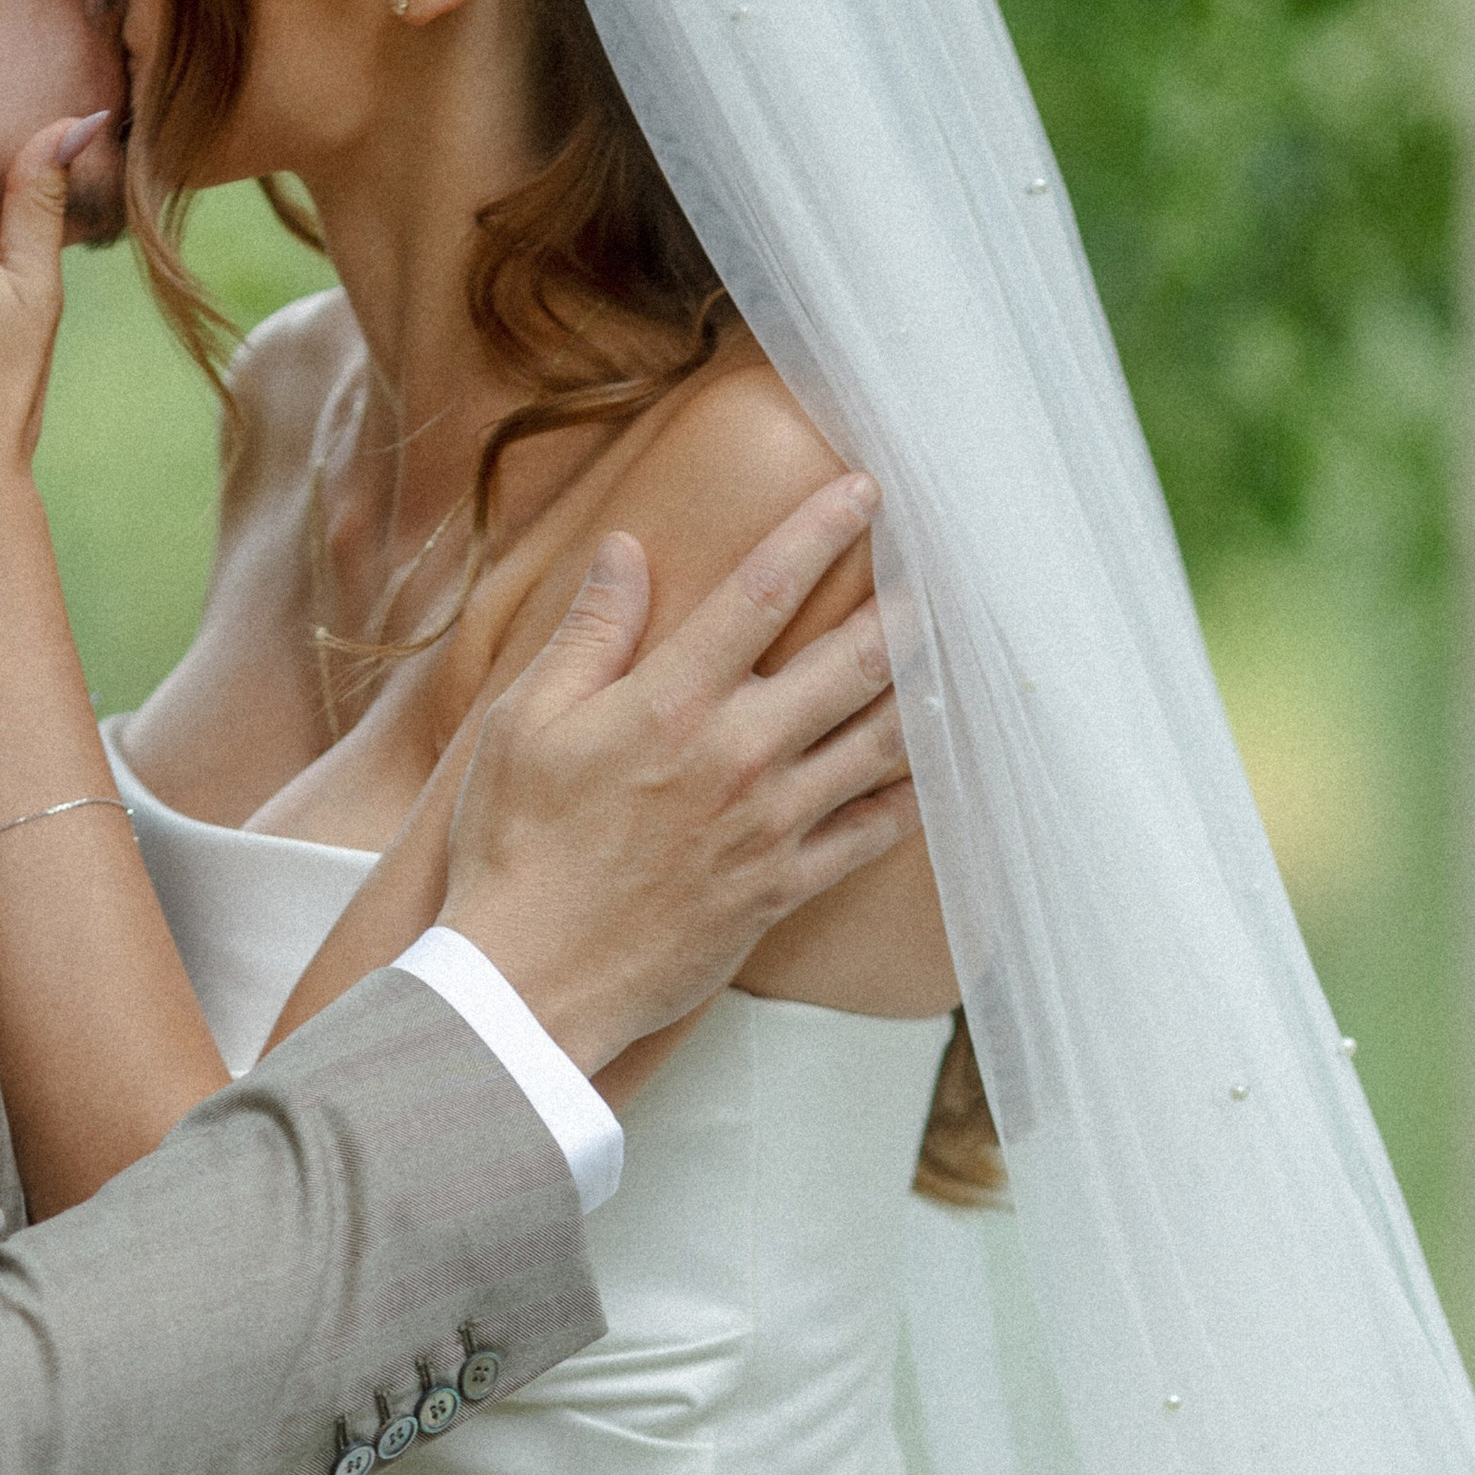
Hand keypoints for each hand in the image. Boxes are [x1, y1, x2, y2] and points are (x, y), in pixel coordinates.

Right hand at [439, 477, 915, 1072]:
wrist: (529, 982)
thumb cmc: (513, 850)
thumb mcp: (526, 725)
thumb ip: (589, 635)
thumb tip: (626, 552)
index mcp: (671, 704)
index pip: (762, 592)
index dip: (821, 531)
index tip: (864, 491)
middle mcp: (737, 756)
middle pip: (853, 661)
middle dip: (907, 606)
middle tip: (946, 568)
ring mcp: (769, 826)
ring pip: (881, 743)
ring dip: (927, 692)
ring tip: (961, 654)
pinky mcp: (781, 889)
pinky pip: (870, 835)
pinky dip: (911, 798)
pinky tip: (934, 770)